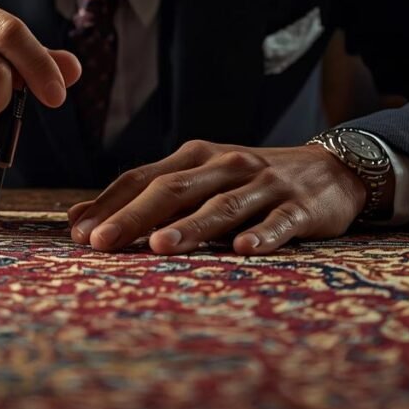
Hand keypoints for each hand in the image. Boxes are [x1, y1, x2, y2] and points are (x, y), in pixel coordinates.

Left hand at [66, 140, 368, 255]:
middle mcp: (225, 165)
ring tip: (161, 246)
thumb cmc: (250, 182)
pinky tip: (242, 250)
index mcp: (195, 157)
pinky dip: (260, 235)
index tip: (77, 233)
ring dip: (190, 227)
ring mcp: (264, 184)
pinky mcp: (300, 206)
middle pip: (173, 190)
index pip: (143, 178)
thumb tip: (78, 220)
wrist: (331, 171)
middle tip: (102, 243)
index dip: (110, 203)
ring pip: (221, 206)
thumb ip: (147, 197)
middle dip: (135, 217)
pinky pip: (278, 222)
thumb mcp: (200, 181)